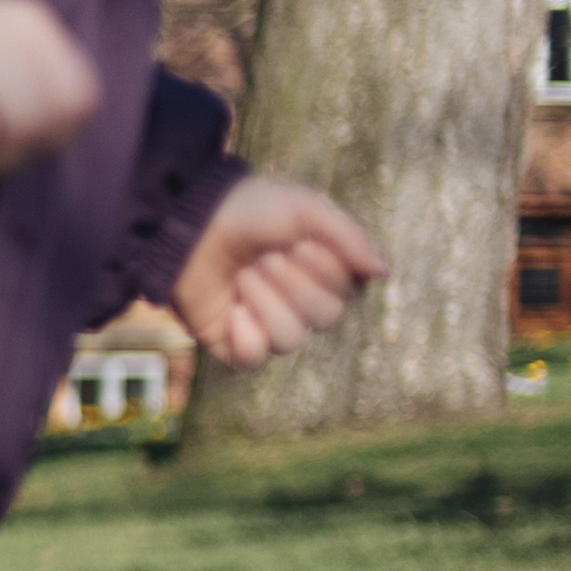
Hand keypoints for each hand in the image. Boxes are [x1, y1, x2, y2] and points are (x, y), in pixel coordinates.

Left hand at [170, 171, 385, 367]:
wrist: (187, 221)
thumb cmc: (249, 209)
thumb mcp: (306, 209)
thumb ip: (350, 238)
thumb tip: (383, 272)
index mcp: (321, 271)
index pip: (348, 293)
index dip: (326, 272)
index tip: (298, 244)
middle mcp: (297, 301)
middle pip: (326, 319)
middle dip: (295, 286)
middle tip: (264, 260)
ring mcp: (263, 322)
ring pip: (291, 341)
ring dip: (267, 305)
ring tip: (243, 277)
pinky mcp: (229, 340)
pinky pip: (252, 361)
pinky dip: (245, 338)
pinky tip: (233, 313)